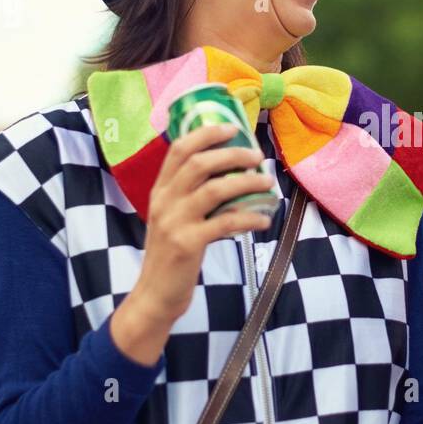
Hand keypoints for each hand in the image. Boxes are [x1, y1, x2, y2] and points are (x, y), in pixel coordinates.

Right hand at [111, 124, 275, 364]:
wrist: (155, 295)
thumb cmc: (171, 255)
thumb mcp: (172, 219)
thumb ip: (191, 197)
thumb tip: (231, 175)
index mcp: (160, 191)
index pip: (179, 149)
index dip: (206, 134)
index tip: (233, 128)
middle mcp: (164, 201)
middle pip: (199, 163)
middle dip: (232, 154)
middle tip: (257, 156)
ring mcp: (174, 222)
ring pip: (215, 189)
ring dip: (246, 182)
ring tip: (267, 183)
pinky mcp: (188, 244)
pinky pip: (225, 222)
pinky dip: (249, 218)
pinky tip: (263, 219)